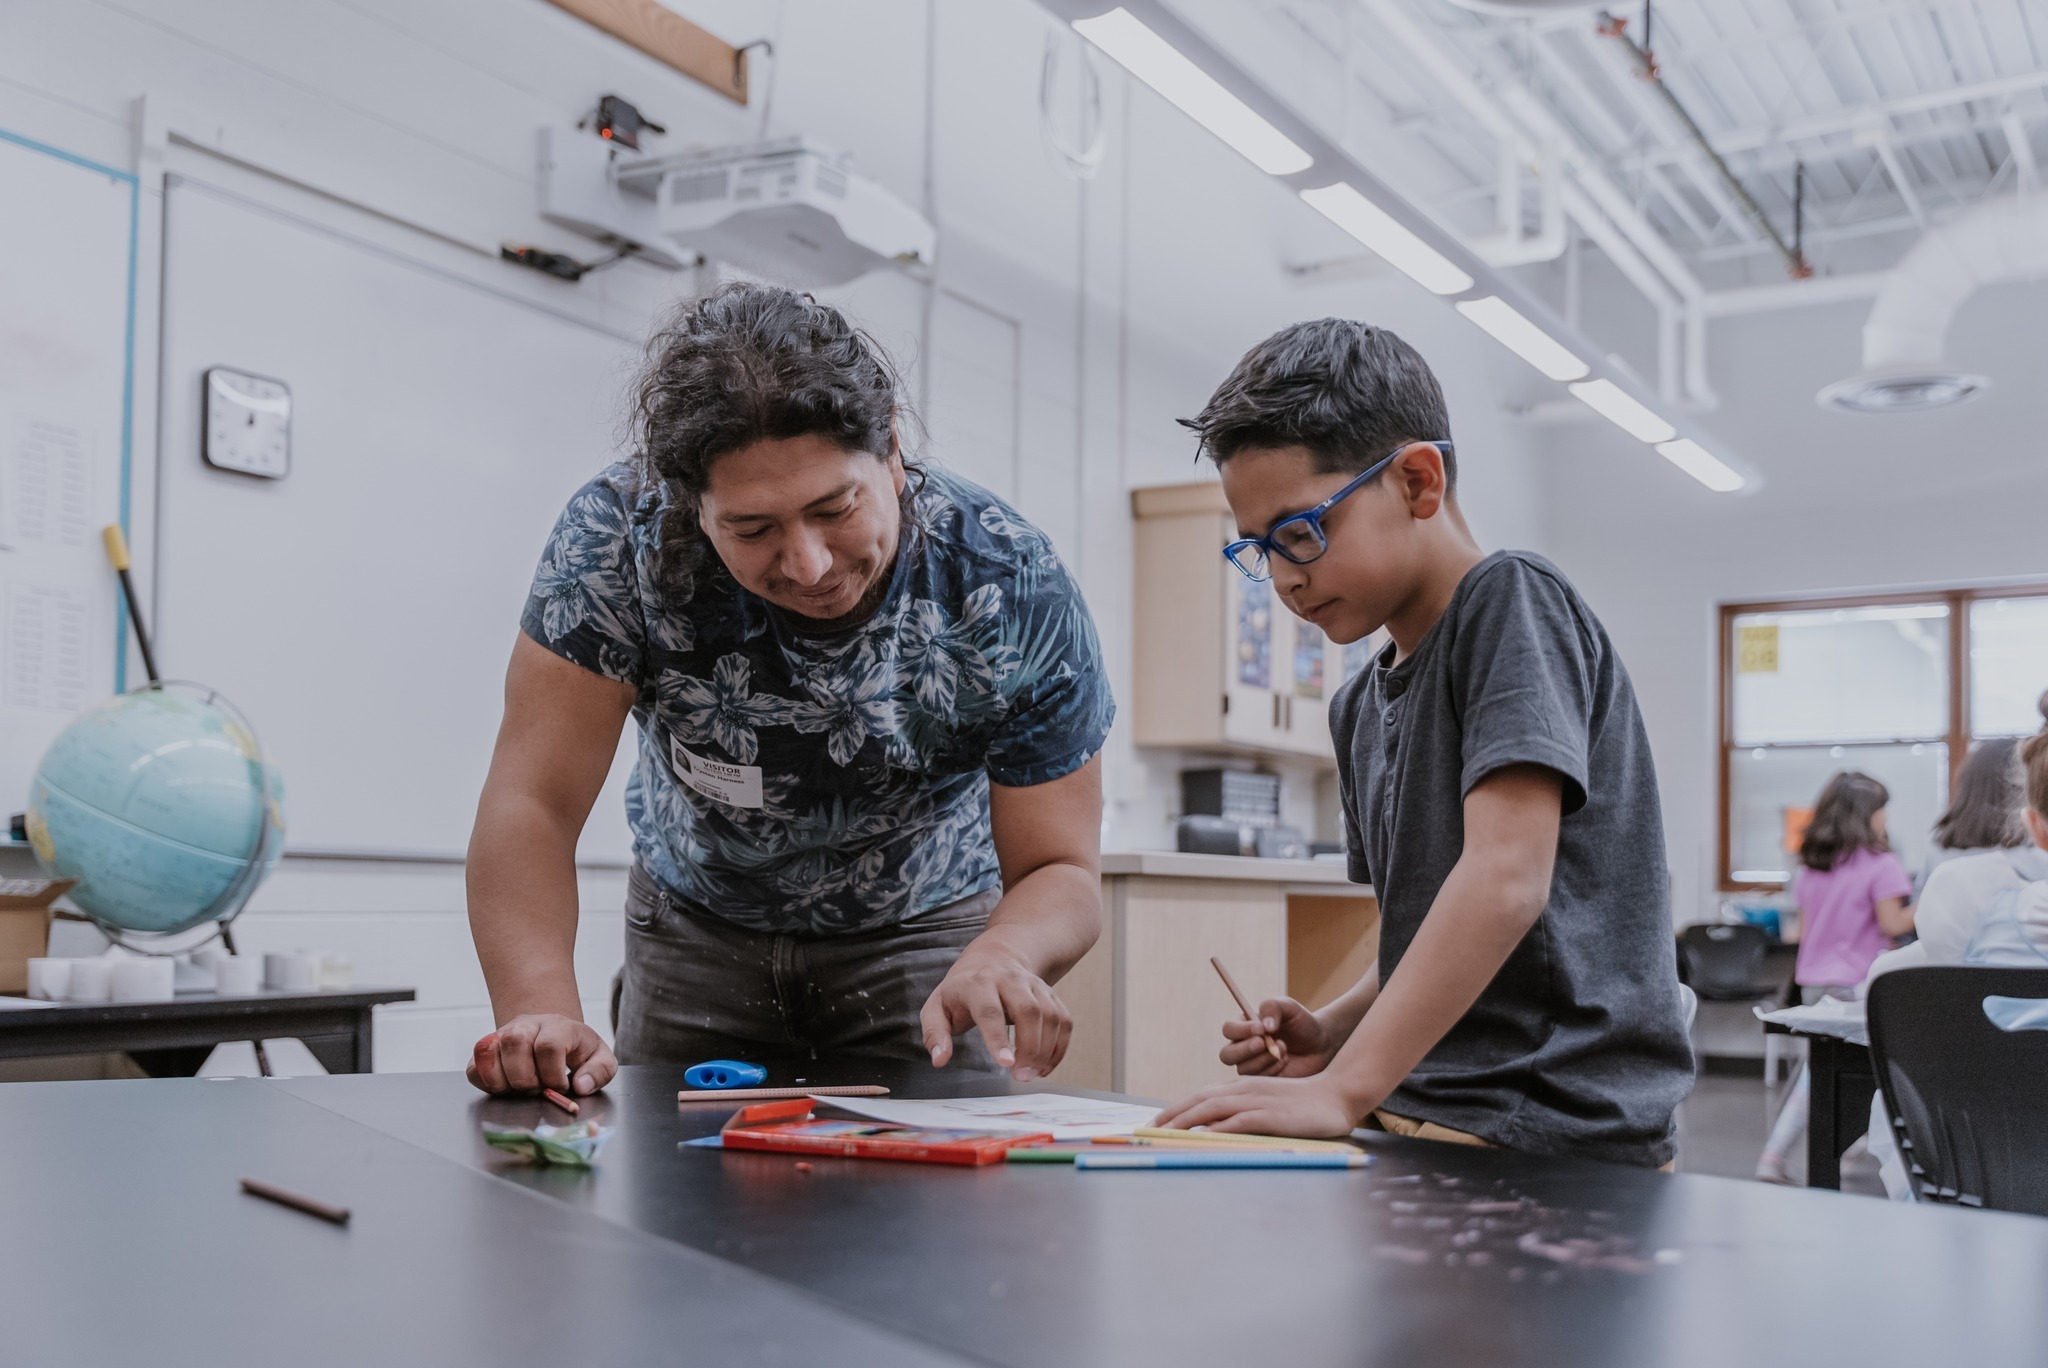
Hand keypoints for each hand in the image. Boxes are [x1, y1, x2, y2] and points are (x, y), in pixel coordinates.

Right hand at [466, 1014, 616, 1095]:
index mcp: (558, 1026)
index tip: (559, 1087)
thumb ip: (599, 1071)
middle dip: (525, 1079)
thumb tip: (581, 1087)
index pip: (548, 1046)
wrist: (553, 1034)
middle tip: (536, 1089)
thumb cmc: (576, 1051)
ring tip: (520, 1088)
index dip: (552, 1075)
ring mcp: (503, 1035)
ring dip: (503, 1081)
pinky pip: (474, 1066)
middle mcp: (527, 1025)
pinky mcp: (486, 1050)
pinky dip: (486, 1082)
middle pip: (515, 1044)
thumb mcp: (599, 1058)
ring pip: (490, 1051)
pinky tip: (505, 1086)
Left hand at [918, 939, 1070, 1080]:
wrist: (993, 957)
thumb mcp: (937, 1006)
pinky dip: (1059, 1046)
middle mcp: (1009, 980)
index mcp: (978, 983)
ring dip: (1046, 1049)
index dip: (998, 1038)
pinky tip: (1045, 1064)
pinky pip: (1063, 1020)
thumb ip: (935, 1033)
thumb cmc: (962, 989)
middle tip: (1022, 1076)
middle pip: (1028, 1010)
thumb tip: (940, 1059)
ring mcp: (1033, 985)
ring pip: (1050, 1015)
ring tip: (1032, 1074)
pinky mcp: (1049, 994)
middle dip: (1030, 1047)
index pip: (990, 1010)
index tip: (1006, 1063)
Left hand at [1150, 1074, 1360, 1138]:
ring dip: (1185, 1119)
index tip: (1156, 1122)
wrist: (1336, 1095)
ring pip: (1211, 1108)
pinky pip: (1238, 1121)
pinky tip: (1202, 1135)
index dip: (1176, 1108)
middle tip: (1148, 1128)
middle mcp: (1244, 1090)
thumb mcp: (1268, 1104)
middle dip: (1171, 1114)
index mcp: (1242, 1087)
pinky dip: (1217, 1128)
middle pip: (1199, 1100)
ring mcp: (1256, 1101)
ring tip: (1164, 1132)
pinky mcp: (1269, 1115)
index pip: (1200, 1096)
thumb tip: (1217, 1130)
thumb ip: (1244, 1113)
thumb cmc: (1303, 1105)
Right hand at [1222, 996, 1334, 1076]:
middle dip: (1244, 1049)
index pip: (1228, 1029)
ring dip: (1264, 1058)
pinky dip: (1273, 1069)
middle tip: (1263, 1043)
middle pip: (1226, 1055)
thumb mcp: (1289, 1007)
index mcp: (1244, 1027)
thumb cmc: (1301, 1023)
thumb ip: (1272, 1007)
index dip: (1241, 1030)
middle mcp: (1243, 1048)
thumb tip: (1264, 1026)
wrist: (1321, 1045)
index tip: (1260, 1028)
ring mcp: (1252, 1067)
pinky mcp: (1263, 1083)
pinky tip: (1286, 1059)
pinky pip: (1259, 1081)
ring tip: (1284, 1047)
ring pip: (1243, 1069)